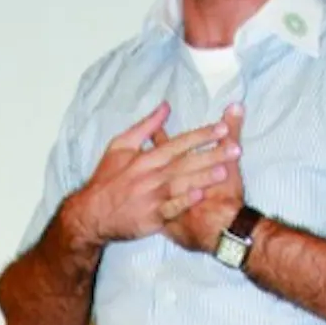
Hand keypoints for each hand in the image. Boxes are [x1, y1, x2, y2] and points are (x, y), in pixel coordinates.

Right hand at [61, 101, 238, 245]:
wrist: (90, 214)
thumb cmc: (107, 179)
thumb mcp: (119, 147)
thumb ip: (144, 127)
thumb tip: (165, 106)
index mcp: (143, 158)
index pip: (177, 144)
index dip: (200, 136)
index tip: (221, 128)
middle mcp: (149, 176)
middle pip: (184, 163)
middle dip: (210, 154)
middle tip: (235, 148)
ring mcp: (150, 198)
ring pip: (180, 185)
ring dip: (203, 177)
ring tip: (226, 170)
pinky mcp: (150, 218)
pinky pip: (170, 210)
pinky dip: (184, 202)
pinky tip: (201, 195)